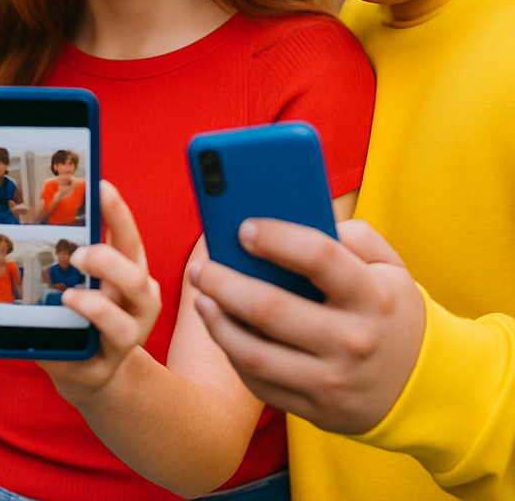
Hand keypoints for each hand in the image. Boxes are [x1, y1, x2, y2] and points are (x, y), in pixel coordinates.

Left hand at [37, 181, 160, 404]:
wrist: (92, 372)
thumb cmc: (83, 314)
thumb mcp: (83, 279)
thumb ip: (71, 252)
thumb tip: (29, 212)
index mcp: (129, 273)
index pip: (128, 238)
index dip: (118, 213)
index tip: (102, 186)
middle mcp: (137, 304)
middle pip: (135, 278)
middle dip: (108, 262)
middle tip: (78, 254)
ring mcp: (127, 339)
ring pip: (123, 323)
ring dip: (95, 306)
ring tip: (69, 296)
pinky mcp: (105, 367)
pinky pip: (95, 354)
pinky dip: (79, 337)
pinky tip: (62, 325)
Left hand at [189, 218, 425, 434]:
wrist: (426, 387)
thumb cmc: (391, 310)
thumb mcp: (390, 266)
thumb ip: (352, 235)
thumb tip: (301, 218)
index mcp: (373, 296)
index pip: (318, 257)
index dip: (276, 238)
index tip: (244, 227)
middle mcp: (353, 341)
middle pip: (271, 309)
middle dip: (225, 283)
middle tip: (202, 267)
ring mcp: (333, 381)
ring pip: (255, 354)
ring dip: (217, 322)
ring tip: (201, 297)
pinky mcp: (316, 410)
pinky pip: (259, 383)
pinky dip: (233, 354)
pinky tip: (221, 329)